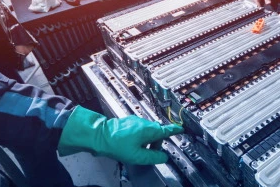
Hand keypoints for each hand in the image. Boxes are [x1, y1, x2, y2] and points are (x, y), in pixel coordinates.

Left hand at [59, 106, 183, 164]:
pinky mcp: (128, 122)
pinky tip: (130, 145)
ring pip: (147, 132)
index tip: (181, 129)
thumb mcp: (137, 156)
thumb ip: (153, 157)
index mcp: (148, 130)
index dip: (175, 131)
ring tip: (136, 150)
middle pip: (157, 133)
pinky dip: (139, 138)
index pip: (166, 130)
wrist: (98, 136)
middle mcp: (143, 123)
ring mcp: (135, 121)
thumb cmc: (116, 144)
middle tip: (149, 154)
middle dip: (156, 143)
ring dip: (146, 141)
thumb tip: (163, 157)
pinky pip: (139, 130)